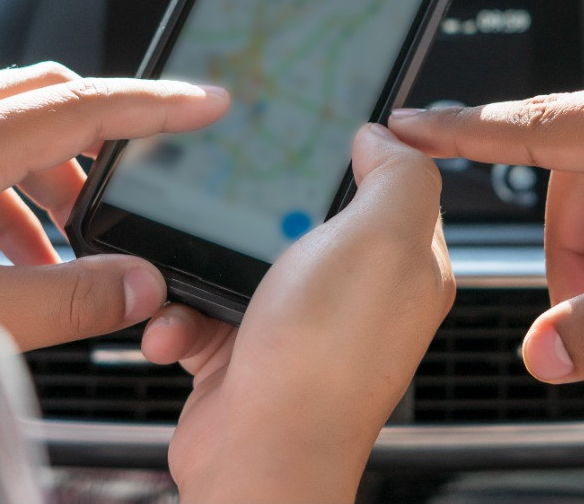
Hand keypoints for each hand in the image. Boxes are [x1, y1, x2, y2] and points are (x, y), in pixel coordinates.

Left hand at [0, 62, 228, 350]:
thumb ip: (72, 299)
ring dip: (49, 174)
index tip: (207, 101)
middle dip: (103, 136)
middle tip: (139, 177)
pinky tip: (6, 252)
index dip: (157, 105)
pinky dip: (3, 188)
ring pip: (3, 124)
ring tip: (64, 247)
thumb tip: (144, 286)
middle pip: (47, 94)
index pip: (85, 106)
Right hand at [141, 124, 452, 502]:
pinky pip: (206, 312)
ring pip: (243, 262)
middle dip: (257, 213)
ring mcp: (301, 326)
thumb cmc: (323, 355)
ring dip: (204, 269)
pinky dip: (183, 318)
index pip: (390, 186)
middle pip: (306, 218)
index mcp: (404, 263)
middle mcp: (358, 295)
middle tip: (230, 205)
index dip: (355, 152)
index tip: (310, 128)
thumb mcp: (382, 236)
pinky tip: (178, 331)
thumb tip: (383, 137)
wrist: (260, 455)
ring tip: (190, 280)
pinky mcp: (248, 354)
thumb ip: (398, 175)